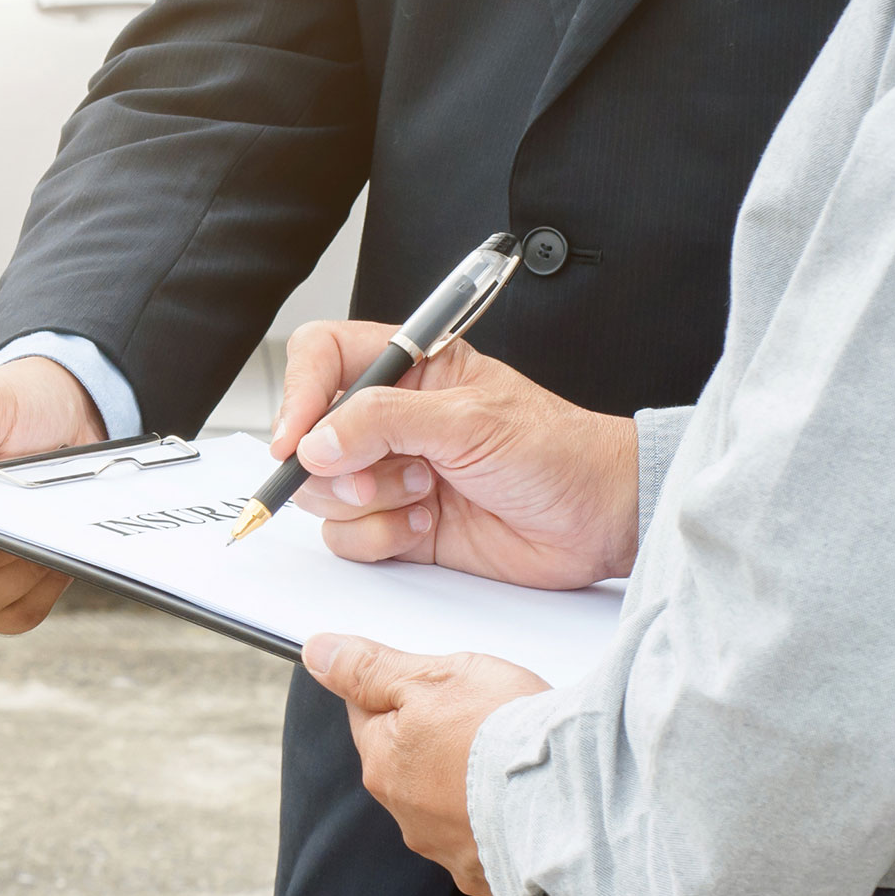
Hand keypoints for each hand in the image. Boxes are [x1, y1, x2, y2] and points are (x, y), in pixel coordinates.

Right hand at [271, 320, 640, 588]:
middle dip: (336, 467)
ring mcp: (388, 473)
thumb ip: (383, 421)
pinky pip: (346, 537)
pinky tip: (426, 525)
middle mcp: (390, 419)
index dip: (298, 393)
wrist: (598, 521)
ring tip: (424, 495)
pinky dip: (381, 538)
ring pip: (320, 493)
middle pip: (308, 437)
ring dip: (367, 504)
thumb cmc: (558, 453)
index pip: (322, 357)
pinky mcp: (395, 523)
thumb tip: (316, 441)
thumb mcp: (469, 421)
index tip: (296, 438)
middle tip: (382, 476)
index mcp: (409, 368)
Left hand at [303, 633, 550, 895]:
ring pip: (447, 803)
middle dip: (436, 737)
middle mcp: (406, 814)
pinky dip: (501, 822)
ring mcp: (448, 851)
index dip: (402, 688)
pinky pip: (487, 841)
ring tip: (513, 762)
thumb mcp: (435, 678)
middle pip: (408, 760)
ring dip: (469, 783)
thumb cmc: (507, 733)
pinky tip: (527, 803)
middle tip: (486, 717)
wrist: (577, 804)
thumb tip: (317, 654)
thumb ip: (370, 668)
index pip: (368, 713)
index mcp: (383, 762)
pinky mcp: (491, 878)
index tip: (438, 685)